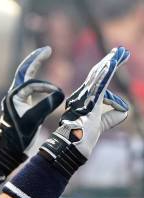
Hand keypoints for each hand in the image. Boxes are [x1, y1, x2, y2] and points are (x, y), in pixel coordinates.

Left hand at [0, 46, 64, 170]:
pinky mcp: (20, 106)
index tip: (58, 94)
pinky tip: (43, 80)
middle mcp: (13, 95)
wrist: (9, 150)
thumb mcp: (34, 120)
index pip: (32, 83)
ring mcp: (16, 100)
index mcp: (14, 96)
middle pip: (24, 71)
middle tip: (47, 50)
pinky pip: (28, 88)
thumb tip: (60, 93)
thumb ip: (46, 105)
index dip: (47, 87)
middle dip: (35, 59)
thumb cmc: (19, 136)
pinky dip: (37, 82)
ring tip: (44, 55)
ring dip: (34, 67)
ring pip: (25, 78)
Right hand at [40, 46, 129, 176]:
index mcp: (82, 101)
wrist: (73, 146)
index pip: (96, 82)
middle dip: (110, 62)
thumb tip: (125, 109)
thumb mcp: (102, 125)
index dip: (105, 71)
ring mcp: (84, 98)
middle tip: (121, 51)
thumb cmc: (83, 139)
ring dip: (111, 63)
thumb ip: (112, 116)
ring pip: (99, 76)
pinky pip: (100, 84)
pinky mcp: (89, 102)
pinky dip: (107, 73)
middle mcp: (81, 96)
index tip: (114, 60)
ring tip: (121, 52)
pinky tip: (113, 62)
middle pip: (97, 75)